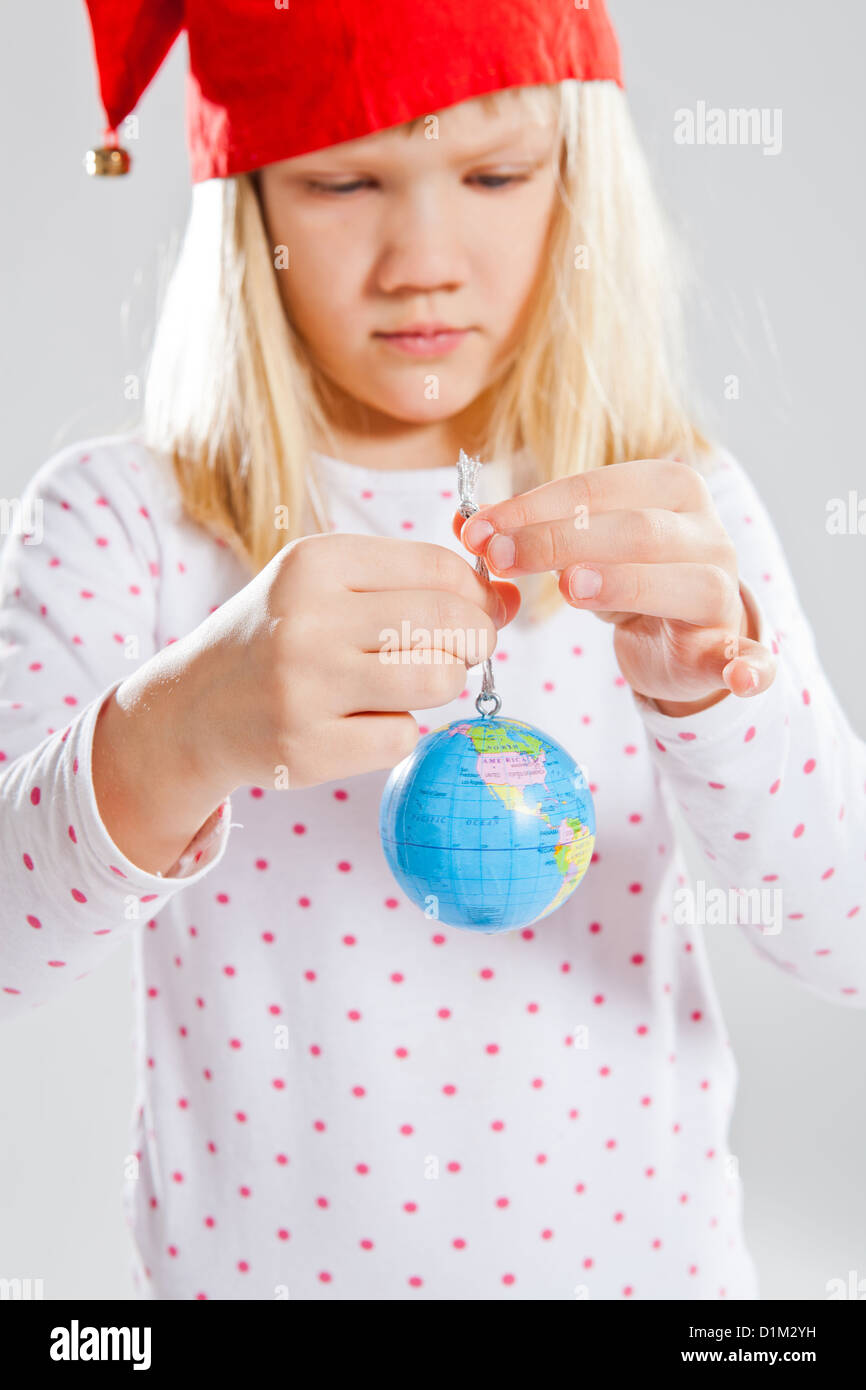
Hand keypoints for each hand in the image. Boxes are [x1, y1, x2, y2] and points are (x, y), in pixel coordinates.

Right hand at [169, 533, 520, 791]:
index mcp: (316, 563)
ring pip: (437, 681)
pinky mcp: (307, 749)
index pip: (441, 570)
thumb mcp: (330, 585)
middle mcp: (308, 619)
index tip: (473, 612)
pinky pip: (403, 737)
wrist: (195, 707)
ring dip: (440, 685)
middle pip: (450, 624)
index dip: (477, 595)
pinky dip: (397, 731)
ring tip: (407, 682)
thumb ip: (418, 584)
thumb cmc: (282, 635)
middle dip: (475, 640)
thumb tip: (514, 598)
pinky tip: (358, 722)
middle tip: (458, 652)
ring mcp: (305, 688)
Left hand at [453, 458, 776, 715]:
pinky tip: (740, 675)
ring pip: (685, 583)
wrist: (683, 632)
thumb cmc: (625, 576)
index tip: (478, 532)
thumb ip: (531, 532)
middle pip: (635, 530)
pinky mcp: (729, 647)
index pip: (595, 488)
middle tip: (500, 558)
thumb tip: (465, 526)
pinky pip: (749, 656)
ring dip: (628, 583)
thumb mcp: (579, 548)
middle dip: (560, 540)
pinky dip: (750, 665)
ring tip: (570, 590)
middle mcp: (705, 533)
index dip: (532, 507)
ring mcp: (722, 590)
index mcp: (669, 489)